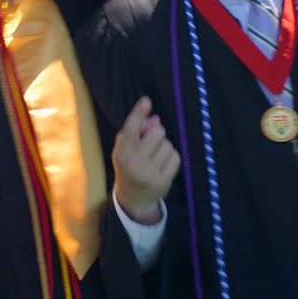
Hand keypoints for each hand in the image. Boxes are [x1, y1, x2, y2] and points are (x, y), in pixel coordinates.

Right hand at [112, 97, 178, 224]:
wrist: (132, 197)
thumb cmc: (129, 165)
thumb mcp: (125, 148)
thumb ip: (137, 131)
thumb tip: (156, 120)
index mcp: (122, 151)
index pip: (131, 127)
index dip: (139, 113)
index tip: (147, 101)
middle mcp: (133, 161)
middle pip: (157, 133)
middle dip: (157, 134)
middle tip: (150, 145)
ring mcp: (148, 172)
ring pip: (168, 145)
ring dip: (164, 147)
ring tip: (156, 157)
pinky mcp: (163, 180)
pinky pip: (175, 157)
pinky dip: (172, 158)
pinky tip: (164, 165)